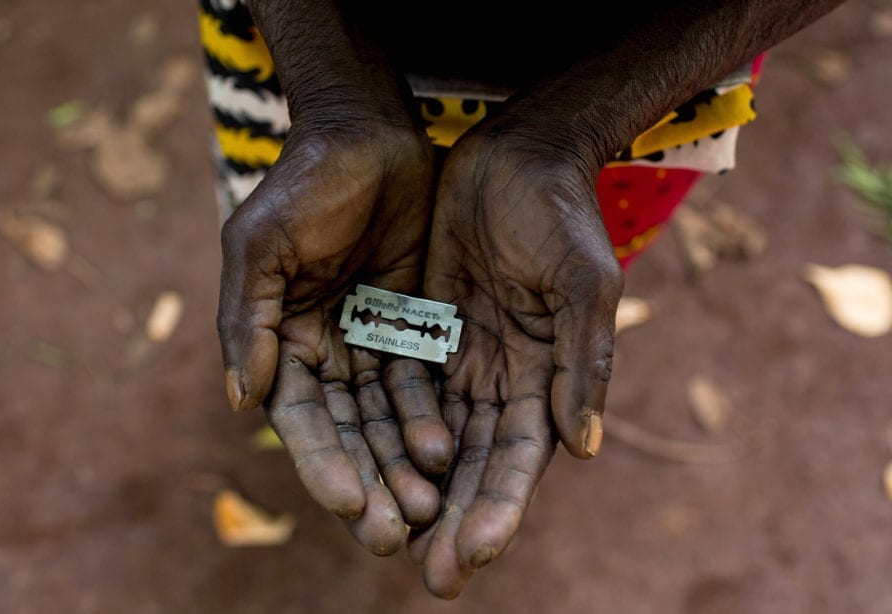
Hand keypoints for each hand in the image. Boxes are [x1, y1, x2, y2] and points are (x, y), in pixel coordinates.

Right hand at [217, 119, 452, 553]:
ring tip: (426, 510)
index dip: (321, 463)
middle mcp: (323, 352)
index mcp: (279, 340)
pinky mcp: (414, 327)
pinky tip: (447, 454)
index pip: (300, 418)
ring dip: (401, 466)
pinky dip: (430, 421)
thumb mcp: (261, 243)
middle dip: (366, 483)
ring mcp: (370, 342)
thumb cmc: (304, 183)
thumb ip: (246, 319)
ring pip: (386, 420)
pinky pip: (424, 384)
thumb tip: (241, 402)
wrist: (367, 134)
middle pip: (346, 432)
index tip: (347, 505)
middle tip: (392, 535)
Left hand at [413, 130, 623, 596]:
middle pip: (473, 465)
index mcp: (545, 378)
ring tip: (388, 541)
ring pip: (431, 438)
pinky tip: (363, 470)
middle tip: (430, 578)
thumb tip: (584, 450)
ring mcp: (459, 358)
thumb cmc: (562, 215)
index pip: (519, 459)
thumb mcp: (583, 283)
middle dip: (454, 520)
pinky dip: (384, 432)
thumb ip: (585, 362)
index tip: (471, 556)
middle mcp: (501, 379)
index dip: (498, 509)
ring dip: (414, 490)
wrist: (517, 155)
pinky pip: (398, 390)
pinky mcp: (422, 330)